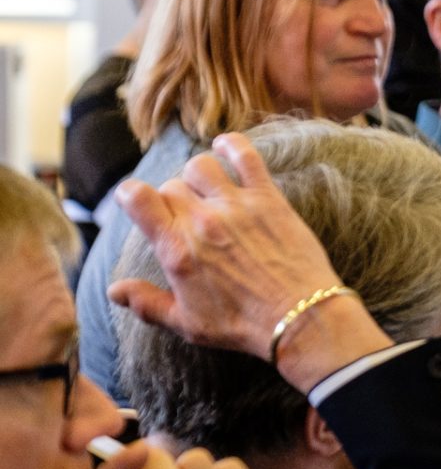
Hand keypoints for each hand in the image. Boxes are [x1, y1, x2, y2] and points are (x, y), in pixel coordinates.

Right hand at [107, 132, 391, 391]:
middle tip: (181, 215)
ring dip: (196, 174)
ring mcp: (237, 205)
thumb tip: (113, 290)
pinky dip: (233, 145)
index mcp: (177, 249)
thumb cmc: (241, 324)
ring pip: (201, 165)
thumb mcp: (185, 323)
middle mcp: (203, 221)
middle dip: (168, 198)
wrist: (298, 315)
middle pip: (171, 186)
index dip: (128, 194)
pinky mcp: (268, 198)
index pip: (138, 200)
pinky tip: (224, 145)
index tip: (130, 198)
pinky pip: (247, 157)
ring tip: (202, 188)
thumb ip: (146, 303)